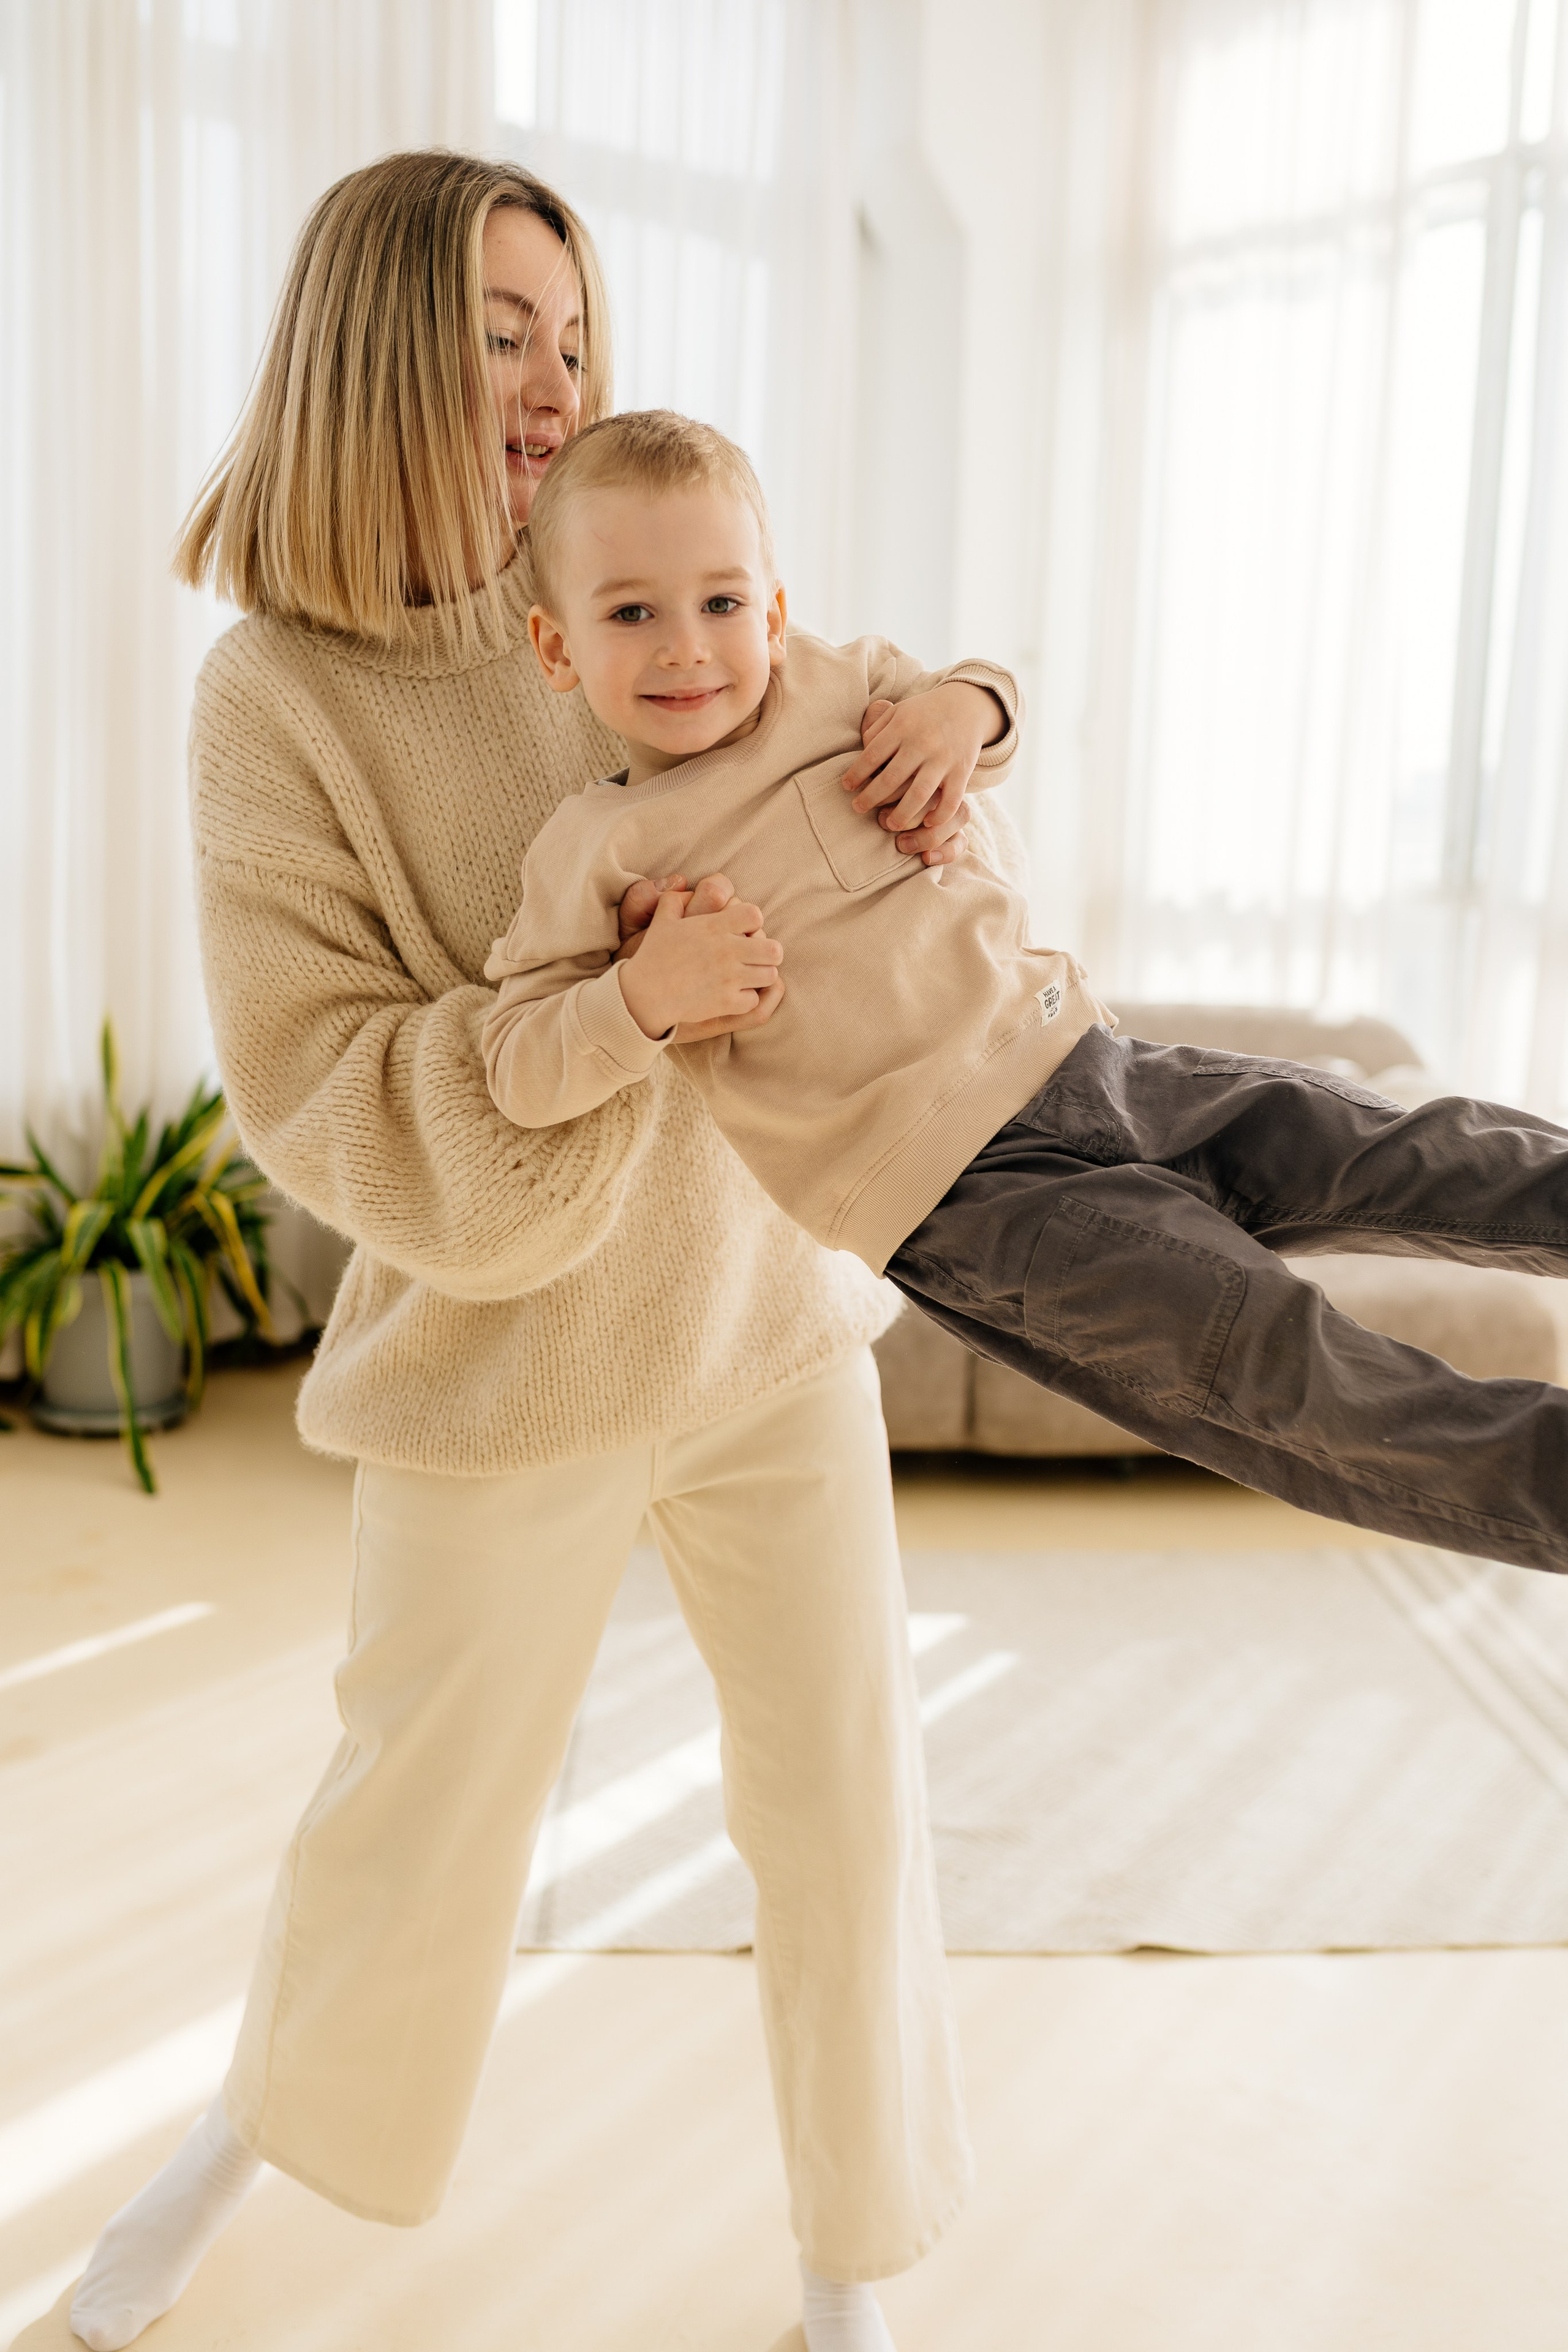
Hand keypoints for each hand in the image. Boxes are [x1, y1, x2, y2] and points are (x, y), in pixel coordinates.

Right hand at [617, 872, 784, 1039]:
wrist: (643, 996)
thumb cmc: (652, 957)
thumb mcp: (661, 921)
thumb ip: (674, 899)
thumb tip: (682, 884)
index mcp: (713, 927)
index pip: (755, 915)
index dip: (753, 923)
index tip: (744, 932)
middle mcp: (727, 950)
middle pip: (773, 949)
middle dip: (767, 953)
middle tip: (756, 958)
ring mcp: (729, 977)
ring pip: (769, 975)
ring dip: (760, 976)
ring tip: (747, 977)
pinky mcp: (727, 1002)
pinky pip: (754, 999)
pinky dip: (746, 999)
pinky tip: (734, 997)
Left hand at [838, 682, 1003, 863]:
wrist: (967, 705)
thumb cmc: (923, 713)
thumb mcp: (898, 711)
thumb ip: (876, 729)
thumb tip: (859, 755)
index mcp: (903, 726)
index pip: (872, 755)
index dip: (856, 774)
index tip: (846, 787)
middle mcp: (922, 742)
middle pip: (891, 778)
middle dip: (871, 797)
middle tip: (857, 809)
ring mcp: (943, 758)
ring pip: (919, 794)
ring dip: (901, 815)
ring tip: (888, 825)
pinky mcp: (962, 771)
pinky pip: (950, 800)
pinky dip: (939, 816)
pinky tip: (927, 824)